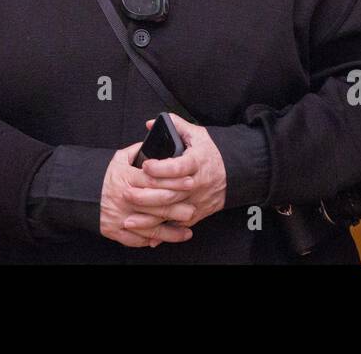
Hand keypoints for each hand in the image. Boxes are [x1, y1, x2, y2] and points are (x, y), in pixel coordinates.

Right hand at [99, 142, 194, 247]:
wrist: (82, 194)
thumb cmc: (105, 175)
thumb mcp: (119, 158)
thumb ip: (139, 152)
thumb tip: (158, 146)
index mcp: (126, 178)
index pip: (155, 180)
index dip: (174, 181)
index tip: (190, 181)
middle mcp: (123, 199)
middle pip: (156, 205)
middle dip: (177, 207)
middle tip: (193, 207)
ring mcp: (119, 217)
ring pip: (150, 227)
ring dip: (171, 231)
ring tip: (188, 229)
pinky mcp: (115, 231)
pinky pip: (138, 240)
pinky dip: (154, 240)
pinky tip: (168, 238)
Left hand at [127, 115, 226, 231]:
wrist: (233, 173)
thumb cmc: (210, 153)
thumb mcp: (197, 134)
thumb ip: (175, 125)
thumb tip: (150, 124)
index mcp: (197, 162)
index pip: (179, 167)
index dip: (161, 168)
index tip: (145, 166)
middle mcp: (197, 183)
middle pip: (171, 192)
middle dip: (147, 195)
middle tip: (126, 193)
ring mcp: (197, 200)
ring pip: (172, 211)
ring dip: (150, 217)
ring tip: (129, 219)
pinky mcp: (197, 213)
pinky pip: (178, 224)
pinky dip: (163, 232)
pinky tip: (146, 235)